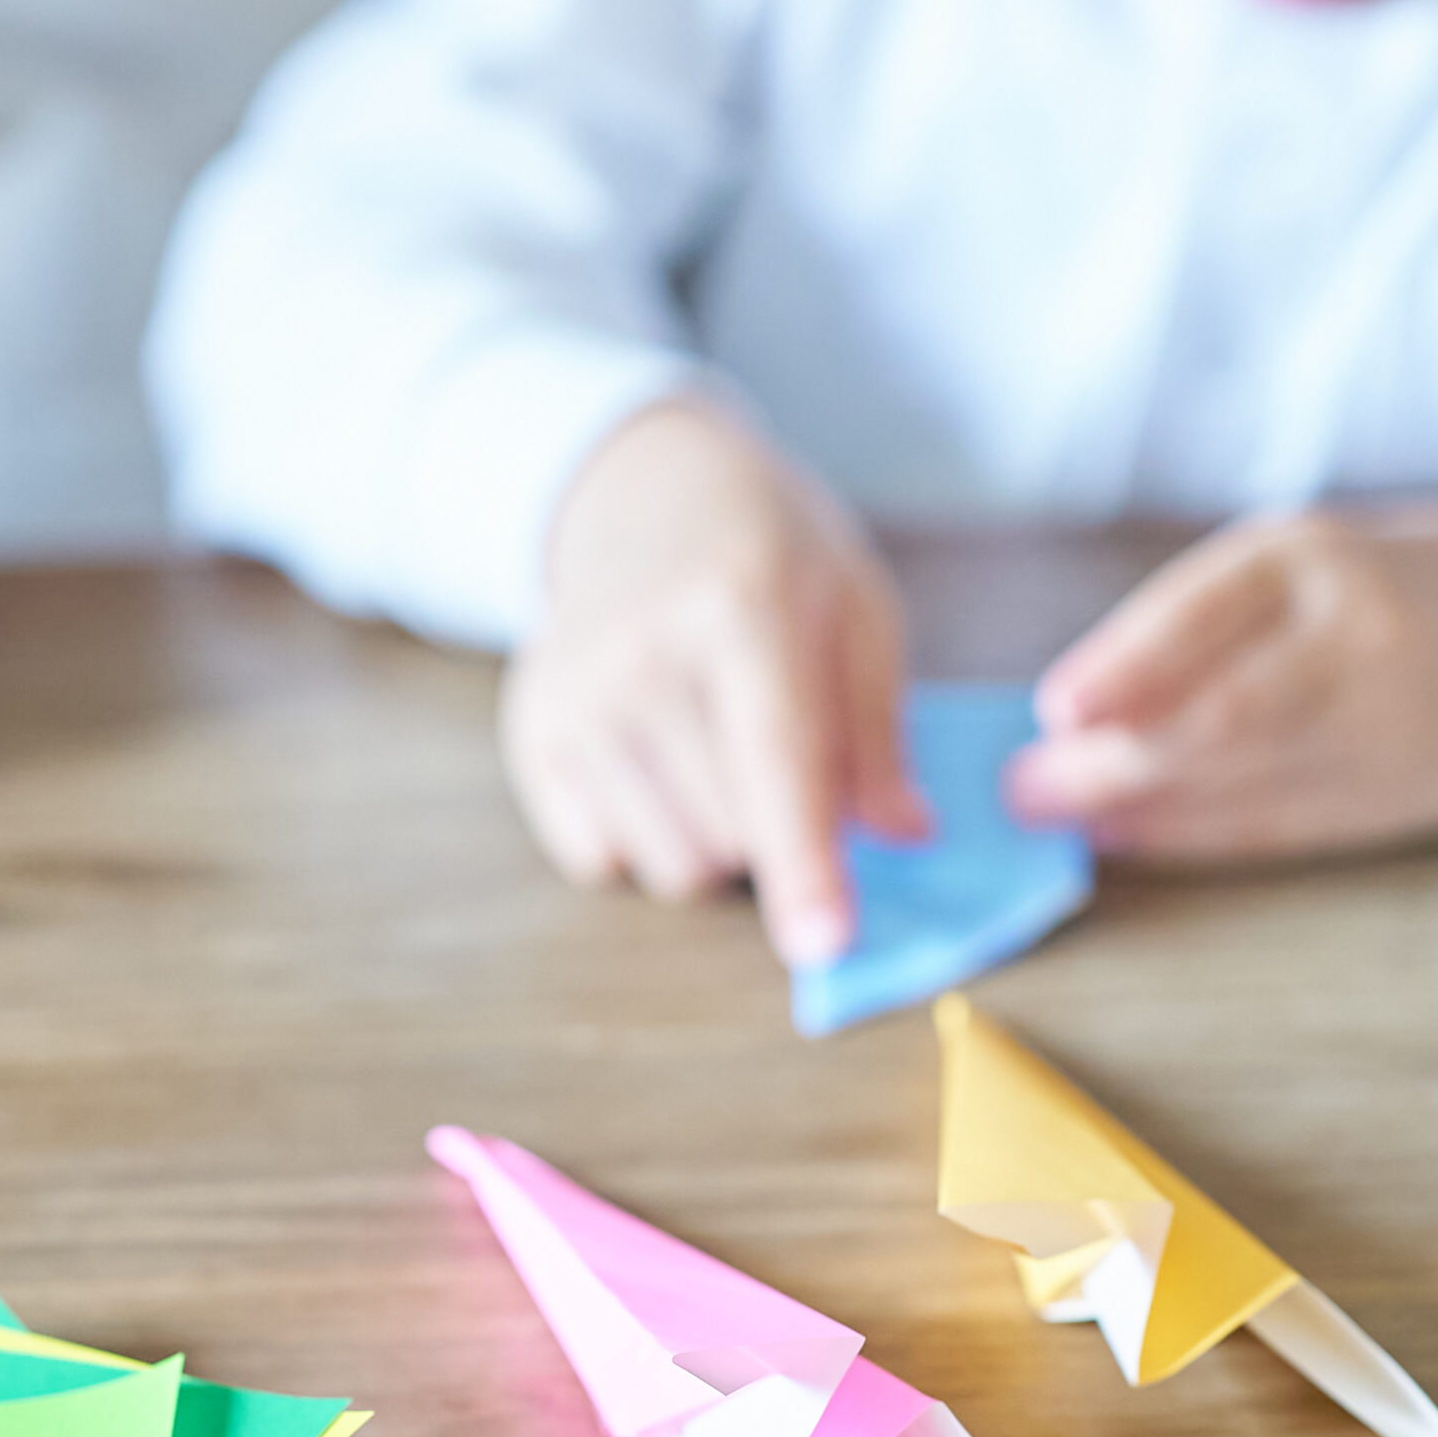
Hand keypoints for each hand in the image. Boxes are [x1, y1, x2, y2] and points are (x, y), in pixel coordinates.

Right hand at [507, 398, 926, 967]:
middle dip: (780, 834)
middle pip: (729, 836)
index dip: (805, 863)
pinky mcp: (531, 733)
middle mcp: (637, 654)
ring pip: (669, 864)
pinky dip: (646, 835)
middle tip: (782, 756)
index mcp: (736, 606)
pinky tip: (656, 758)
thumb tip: (905, 836)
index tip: (825, 944)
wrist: (641, 492)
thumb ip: (877, 730)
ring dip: (716, 843)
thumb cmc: (769, 555)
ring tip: (717, 753)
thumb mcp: (854, 609)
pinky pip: (603, 860)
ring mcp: (572, 697)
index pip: (775, 763)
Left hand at [1007, 506, 1437, 860]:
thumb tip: (1070, 712)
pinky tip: (1127, 837)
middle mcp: (1355, 636)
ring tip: (1058, 818)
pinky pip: (1278, 825)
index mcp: (1316, 556)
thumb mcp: (1300, 565)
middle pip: (1220, 709)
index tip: (1054, 710)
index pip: (1206, 609)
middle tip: (1024, 787)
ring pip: (1243, 776)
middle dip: (1111, 757)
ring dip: (1137, 806)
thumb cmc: (1382, 589)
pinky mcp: (1399, 794)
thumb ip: (1200, 623)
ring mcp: (1384, 721)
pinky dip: (1192, 836)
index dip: (1126, 665)